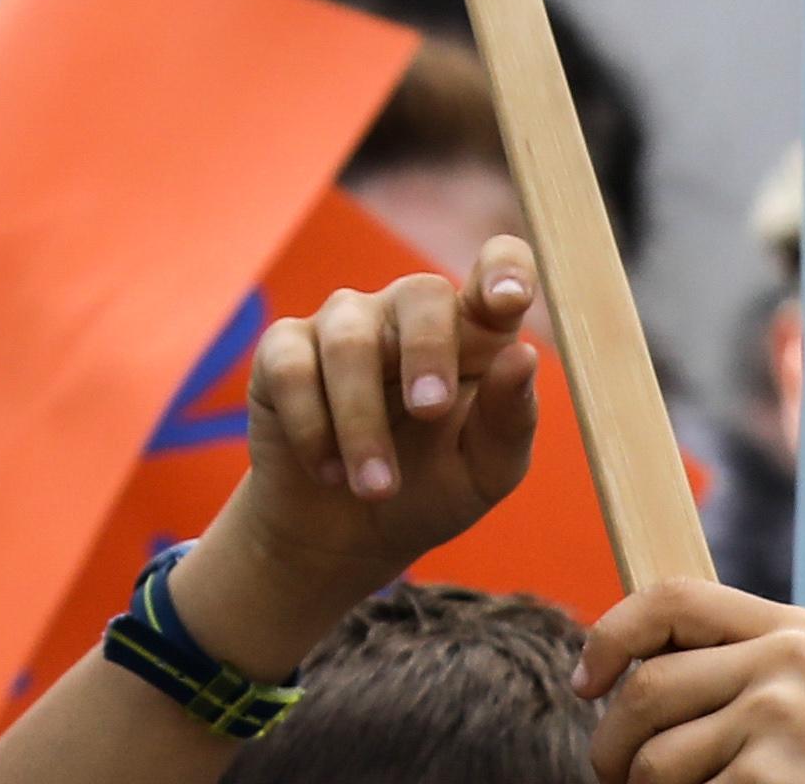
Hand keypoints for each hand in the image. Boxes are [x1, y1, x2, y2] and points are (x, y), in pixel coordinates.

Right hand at [179, 236, 541, 674]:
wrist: (345, 537)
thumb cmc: (429, 491)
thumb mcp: (484, 472)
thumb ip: (509, 418)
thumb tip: (522, 355)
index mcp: (473, 334)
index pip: (497, 268)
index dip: (505, 268)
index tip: (510, 299)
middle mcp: (407, 316)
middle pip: (421, 292)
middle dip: (427, 351)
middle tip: (429, 413)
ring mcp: (342, 326)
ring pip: (351, 340)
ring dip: (363, 422)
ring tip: (376, 487)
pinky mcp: (282, 351)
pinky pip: (292, 367)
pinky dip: (313, 427)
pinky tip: (328, 470)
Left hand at [577, 583, 804, 783]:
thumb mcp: (787, 696)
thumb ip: (717, 664)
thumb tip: (600, 662)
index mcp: (793, 630)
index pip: (672, 598)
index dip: (610, 637)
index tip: (585, 684)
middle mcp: (792, 661)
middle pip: (646, 688)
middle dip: (614, 745)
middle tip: (619, 777)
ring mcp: (784, 716)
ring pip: (653, 757)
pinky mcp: (769, 777)